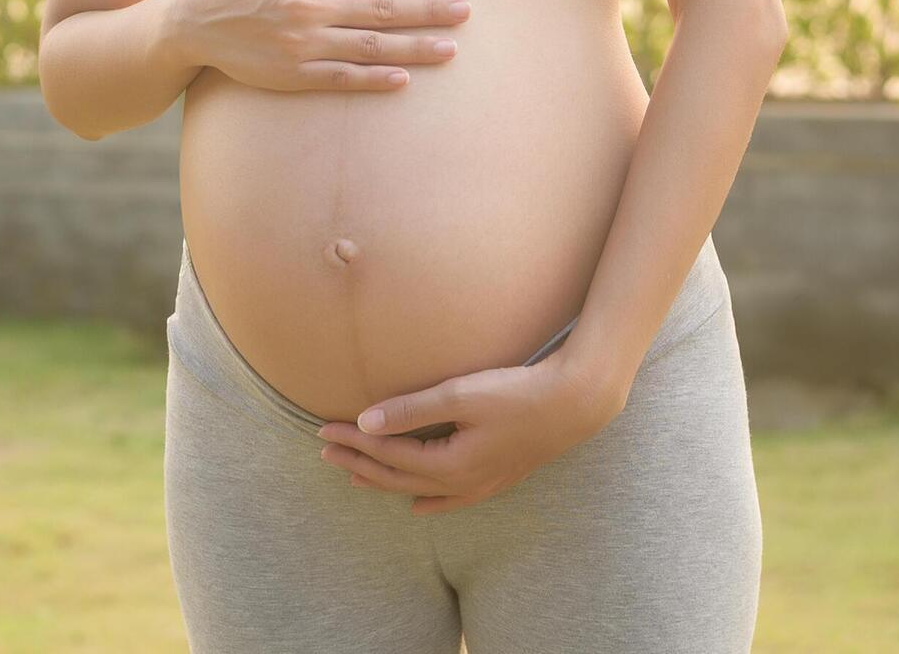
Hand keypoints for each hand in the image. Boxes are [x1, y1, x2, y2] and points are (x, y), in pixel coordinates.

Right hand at [172, 0, 471, 93]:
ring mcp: (304, 42)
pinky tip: (403, 81)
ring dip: (414, 48)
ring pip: (371, 45)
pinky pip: (342, 78)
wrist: (196, 20)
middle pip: (383, 9)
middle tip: (465, 13)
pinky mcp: (294, 74)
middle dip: (429, 11)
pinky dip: (374, 80)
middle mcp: (313, 5)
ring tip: (449, 49)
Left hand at [315, 345, 625, 514]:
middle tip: (325, 450)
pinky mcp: (497, 478)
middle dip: (359, 463)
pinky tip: (418, 506)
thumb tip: (365, 423)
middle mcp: (461, 483)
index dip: (353, 441)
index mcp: (449, 464)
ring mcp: (480, 485)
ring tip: (355, 476)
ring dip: (386, 481)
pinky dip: (429, 502)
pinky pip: (451, 500)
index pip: (387, 455)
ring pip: (420, 490)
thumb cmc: (517, 392)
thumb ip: (411, 410)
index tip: (323, 427)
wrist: (575, 403)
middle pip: (397, 478)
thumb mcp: (461, 395)